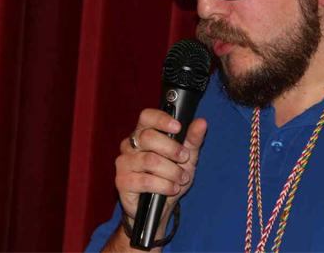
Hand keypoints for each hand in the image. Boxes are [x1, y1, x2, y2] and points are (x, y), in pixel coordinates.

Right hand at [114, 108, 207, 224]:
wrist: (161, 207)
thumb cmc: (171, 176)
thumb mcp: (187, 157)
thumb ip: (193, 139)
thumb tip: (201, 122)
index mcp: (144, 132)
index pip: (147, 116)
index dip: (161, 119)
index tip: (178, 127)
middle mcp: (129, 144)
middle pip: (149, 137)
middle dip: (172, 149)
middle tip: (184, 158)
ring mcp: (124, 162)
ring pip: (150, 160)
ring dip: (171, 171)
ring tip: (181, 178)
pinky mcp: (122, 181)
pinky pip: (145, 181)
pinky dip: (164, 185)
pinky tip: (172, 188)